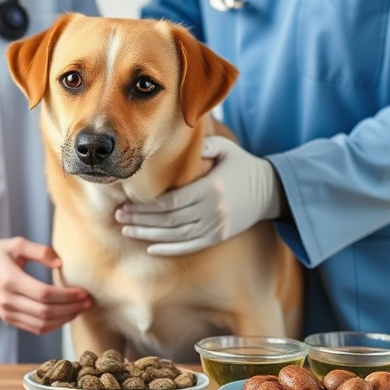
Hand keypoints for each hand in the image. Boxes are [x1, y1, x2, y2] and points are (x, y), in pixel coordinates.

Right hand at [0, 237, 90, 334]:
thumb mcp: (16, 243)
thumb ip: (40, 251)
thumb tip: (60, 263)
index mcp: (10, 280)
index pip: (44, 294)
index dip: (67, 296)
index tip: (83, 292)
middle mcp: (7, 300)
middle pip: (45, 312)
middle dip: (70, 309)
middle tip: (88, 302)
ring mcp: (7, 312)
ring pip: (41, 324)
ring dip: (64, 319)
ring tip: (80, 309)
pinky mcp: (8, 319)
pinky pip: (33, 328)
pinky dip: (52, 326)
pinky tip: (65, 316)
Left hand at [115, 135, 281, 255]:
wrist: (270, 191)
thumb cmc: (241, 166)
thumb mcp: (225, 149)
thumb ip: (202, 146)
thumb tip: (178, 140)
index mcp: (210, 188)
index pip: (170, 202)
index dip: (145, 206)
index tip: (125, 203)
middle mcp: (212, 211)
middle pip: (168, 220)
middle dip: (140, 219)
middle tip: (119, 216)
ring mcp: (216, 227)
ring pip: (175, 236)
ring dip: (148, 235)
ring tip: (127, 230)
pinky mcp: (218, 237)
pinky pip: (189, 247)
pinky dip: (168, 249)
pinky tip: (150, 248)